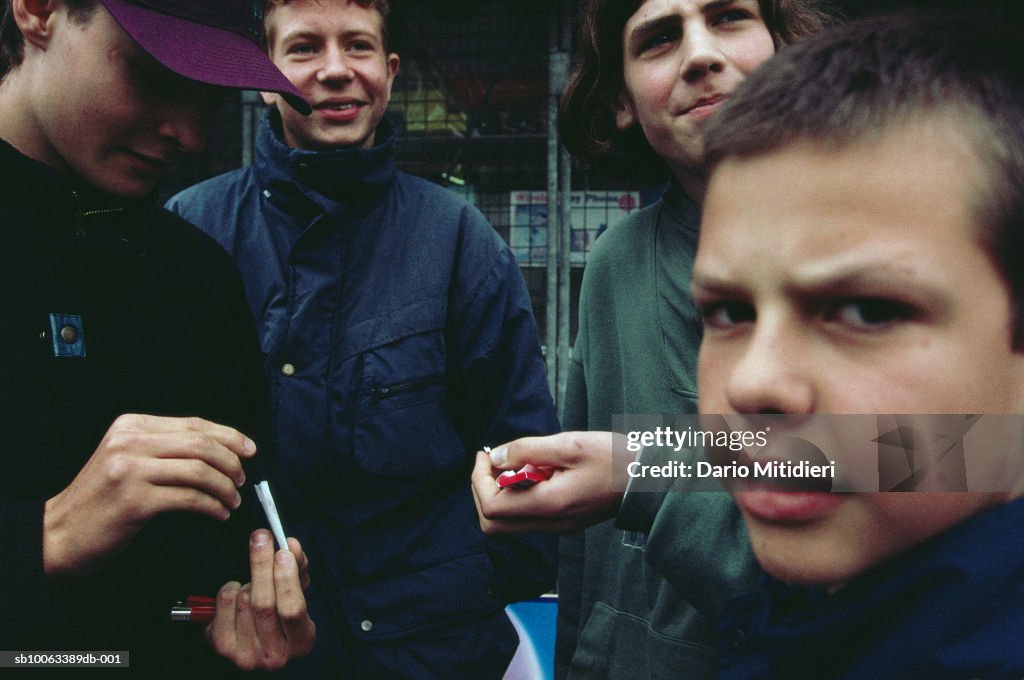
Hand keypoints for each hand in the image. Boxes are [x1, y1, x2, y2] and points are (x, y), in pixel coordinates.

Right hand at [43, 414, 253, 576]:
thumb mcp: (127, 460)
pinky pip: (190, 499)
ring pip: (200, 470)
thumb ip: (164, 448)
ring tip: (231, 501)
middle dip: (231, 462)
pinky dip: (212, 506)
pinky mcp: (135, 501)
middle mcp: (129, 442)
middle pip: (201, 444)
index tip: (249, 450)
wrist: (58, 533)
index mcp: (130, 426)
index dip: (229, 436)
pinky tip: (218, 514)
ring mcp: (130, 471)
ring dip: (225, 488)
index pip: (194, 424)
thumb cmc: (101, 501)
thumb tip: (220, 448)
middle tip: (241, 480)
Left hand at [207, 530, 315, 670]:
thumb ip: (298, 568)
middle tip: (261, 537)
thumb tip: (291, 545)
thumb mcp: (298, 592)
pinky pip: (224, 603)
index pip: (292, 610)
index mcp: (301, 642)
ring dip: (249, 581)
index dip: (287, 579)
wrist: (256, 642)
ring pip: (244, 600)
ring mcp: (245, 654)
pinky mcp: (222, 646)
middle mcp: (273, 655)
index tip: (283, 552)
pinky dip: (230, 588)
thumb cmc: (280, 613)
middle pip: (264, 603)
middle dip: (262, 565)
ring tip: (254, 584)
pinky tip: (237, 592)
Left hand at [471, 431, 625, 533]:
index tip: (486, 455)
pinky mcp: (562, 522)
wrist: (649, 480)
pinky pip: (525, 517)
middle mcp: (550, 524)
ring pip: (506, 523)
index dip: (479, 480)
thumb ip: (527, 450)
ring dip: (498, 493)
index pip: (492, 507)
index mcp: (550, 506)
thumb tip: (495, 457)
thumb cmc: (615, 459)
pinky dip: (516, 496)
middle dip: (482, 490)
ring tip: (514, 463)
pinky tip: (531, 471)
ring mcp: (556, 526)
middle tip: (493, 461)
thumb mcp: (569, 444)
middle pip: (492, 523)